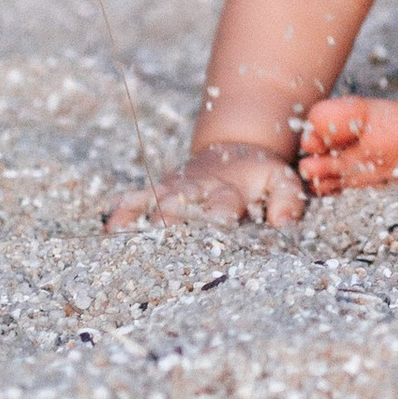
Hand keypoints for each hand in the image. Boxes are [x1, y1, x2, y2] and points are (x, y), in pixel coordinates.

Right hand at [107, 144, 307, 230]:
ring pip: (152, 206)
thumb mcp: (282, 179)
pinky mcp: (154, 191)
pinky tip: (109, 233)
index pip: (222, 206)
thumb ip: (288, 199)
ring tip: (128, 248)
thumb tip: (282, 223)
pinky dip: (120, 215)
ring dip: (141, 225)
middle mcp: (196, 189)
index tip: (213, 231)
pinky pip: (131, 201)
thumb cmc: (260, 176)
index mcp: (229, 189)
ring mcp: (171, 190)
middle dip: (170, 227)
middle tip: (162, 251)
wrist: (235, 147)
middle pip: (179, 209)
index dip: (217, 218)